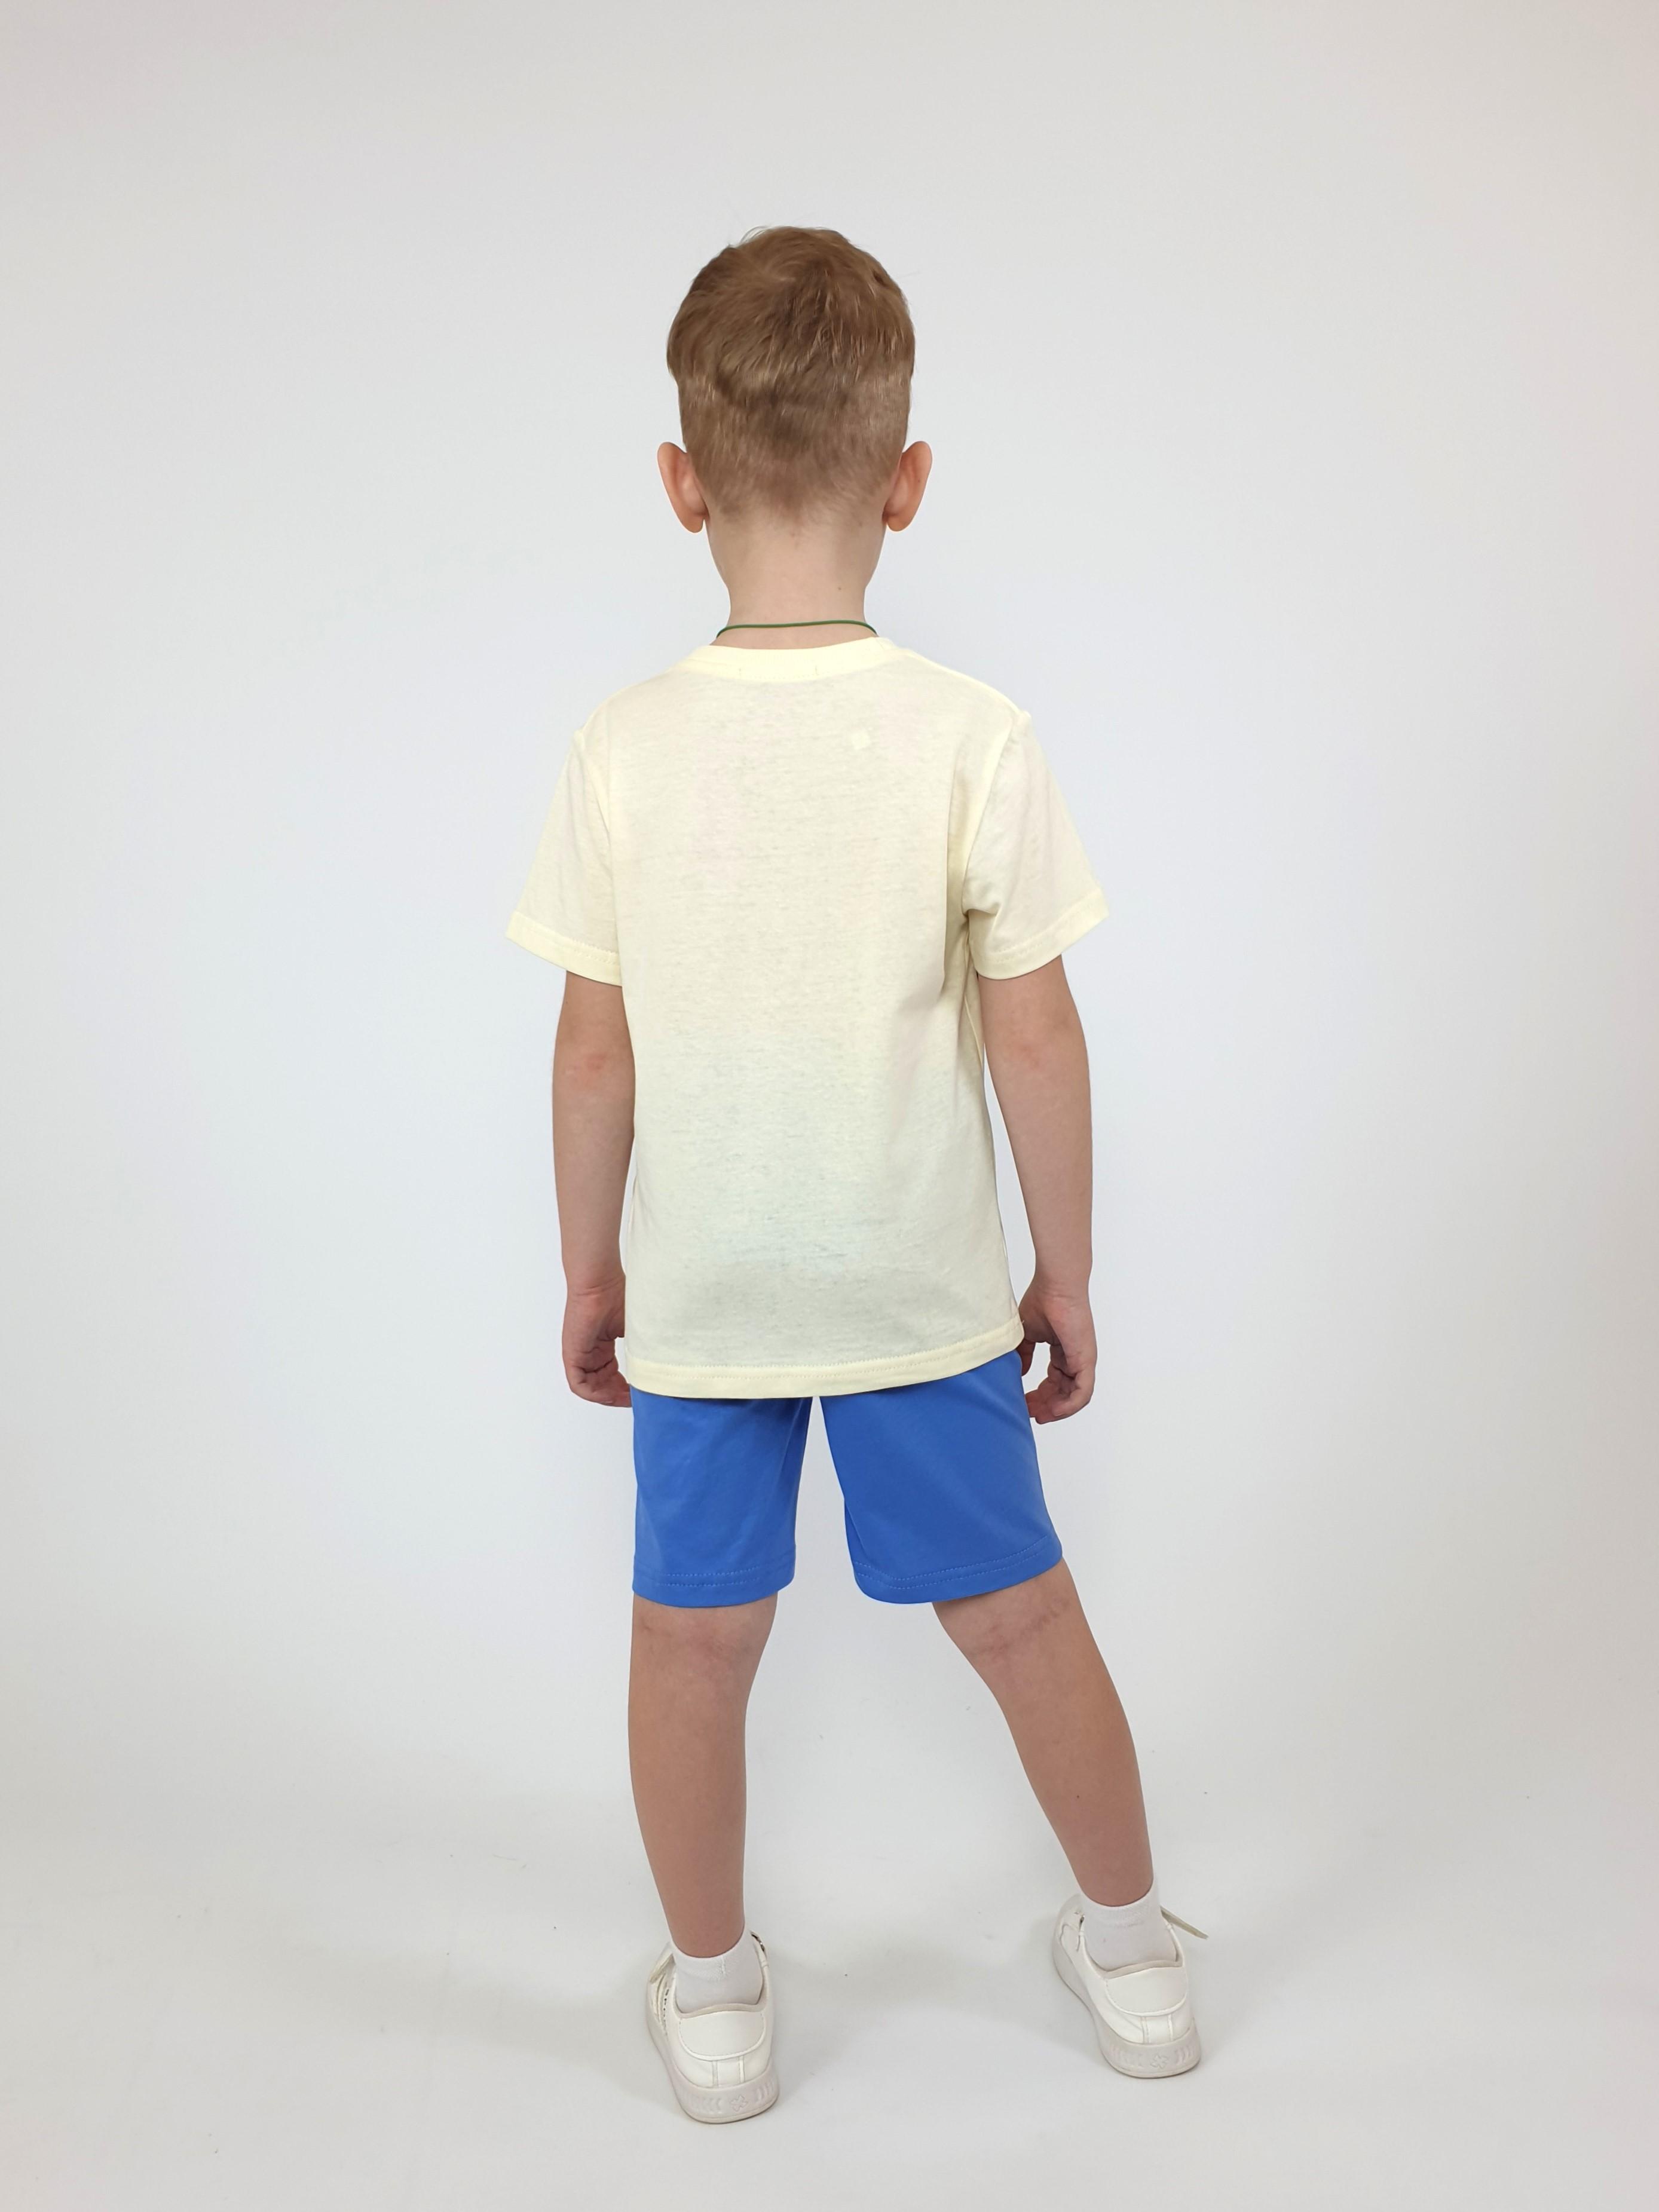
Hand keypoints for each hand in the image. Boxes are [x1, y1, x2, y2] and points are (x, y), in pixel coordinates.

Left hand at [562, 1276, 629, 1406]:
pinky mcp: (572, 1355)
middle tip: (635, 1400)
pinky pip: (579, 1384)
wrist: (600, 1283)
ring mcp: (579, 1354)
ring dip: (608, 1396)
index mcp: (602, 1345)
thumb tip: (659, 1365)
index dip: (624, 1387)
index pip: (611, 1374)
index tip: (640, 1391)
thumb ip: (642, 1348)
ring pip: (591, 1387)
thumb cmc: (617, 1296)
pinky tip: (611, 1394)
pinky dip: (595, 1393)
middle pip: (601, 1384)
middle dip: (618, 1395)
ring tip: (626, 1399)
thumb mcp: (635, 1329)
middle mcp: (590, 1352)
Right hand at [1016, 1279, 1095, 1422]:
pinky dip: (1068, 1406)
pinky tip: (1051, 1411)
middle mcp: (1074, 1358)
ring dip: (1056, 1410)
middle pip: (1063, 1393)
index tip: (1023, 1402)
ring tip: (1038, 1416)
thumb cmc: (1042, 1301)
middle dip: (1045, 1406)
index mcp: (1062, 1351)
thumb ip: (1024, 1355)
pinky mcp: (1086, 1361)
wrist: (1056, 1286)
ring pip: (1073, 1397)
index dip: (1039, 1395)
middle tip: (1028, 1413)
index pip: (1053, 1381)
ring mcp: (1082, 1361)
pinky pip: (1082, 1393)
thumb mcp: (1027, 1334)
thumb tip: (1019, 1374)